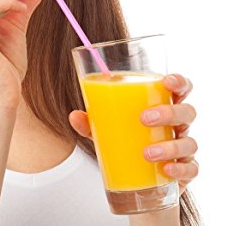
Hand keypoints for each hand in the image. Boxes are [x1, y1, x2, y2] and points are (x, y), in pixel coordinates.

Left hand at [69, 73, 198, 194]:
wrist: (140, 181)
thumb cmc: (127, 143)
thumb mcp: (107, 131)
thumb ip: (92, 122)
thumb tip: (73, 116)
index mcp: (162, 106)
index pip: (180, 88)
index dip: (179, 82)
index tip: (166, 81)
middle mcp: (178, 125)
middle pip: (186, 112)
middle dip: (168, 112)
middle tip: (144, 118)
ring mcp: (183, 148)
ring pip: (189, 142)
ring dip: (169, 146)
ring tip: (146, 153)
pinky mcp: (184, 172)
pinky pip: (191, 169)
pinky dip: (180, 169)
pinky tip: (166, 170)